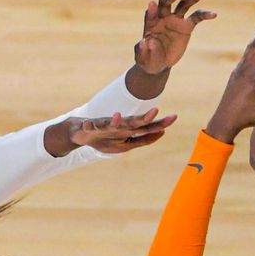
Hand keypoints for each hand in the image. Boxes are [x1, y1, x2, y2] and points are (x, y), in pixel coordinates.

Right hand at [44, 109, 176, 156]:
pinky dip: (89, 125)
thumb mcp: (125, 144)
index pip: (146, 127)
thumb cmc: (105, 138)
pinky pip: (89, 126)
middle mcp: (118, 125)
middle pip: (133, 122)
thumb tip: (161, 133)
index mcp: (127, 129)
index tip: (174, 117)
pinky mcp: (88, 127)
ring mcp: (103, 125)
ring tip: (119, 117)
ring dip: (115, 120)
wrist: (80, 133)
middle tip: (155, 111)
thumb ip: (142, 139)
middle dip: (143, 118)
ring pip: (111, 123)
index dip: (158, 123)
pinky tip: (87, 124)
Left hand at [134, 0, 216, 74]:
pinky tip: (213, 14)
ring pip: (184, 5)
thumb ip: (142, 50)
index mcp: (150, 23)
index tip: (152, 4)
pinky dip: (205, 15)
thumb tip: (145, 42)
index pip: (151, 13)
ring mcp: (175, 20)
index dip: (151, 9)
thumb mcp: (142, 58)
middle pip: (166, 3)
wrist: (158, 63)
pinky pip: (197, 18)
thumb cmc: (147, 59)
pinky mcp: (186, 26)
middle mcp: (163, 18)